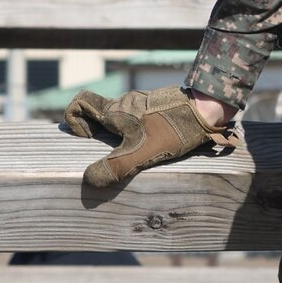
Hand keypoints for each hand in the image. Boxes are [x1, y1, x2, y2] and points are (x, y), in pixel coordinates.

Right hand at [63, 86, 236, 191]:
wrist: (207, 108)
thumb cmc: (173, 129)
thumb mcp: (142, 153)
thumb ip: (115, 167)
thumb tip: (88, 181)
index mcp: (115, 111)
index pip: (80, 102)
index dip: (74, 120)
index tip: (88, 140)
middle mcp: (124, 104)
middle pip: (98, 115)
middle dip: (98, 137)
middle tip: (113, 157)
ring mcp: (141, 104)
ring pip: (119, 119)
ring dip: (119, 137)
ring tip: (137, 155)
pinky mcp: (156, 108)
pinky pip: (136, 120)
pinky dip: (136, 135)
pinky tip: (154, 148)